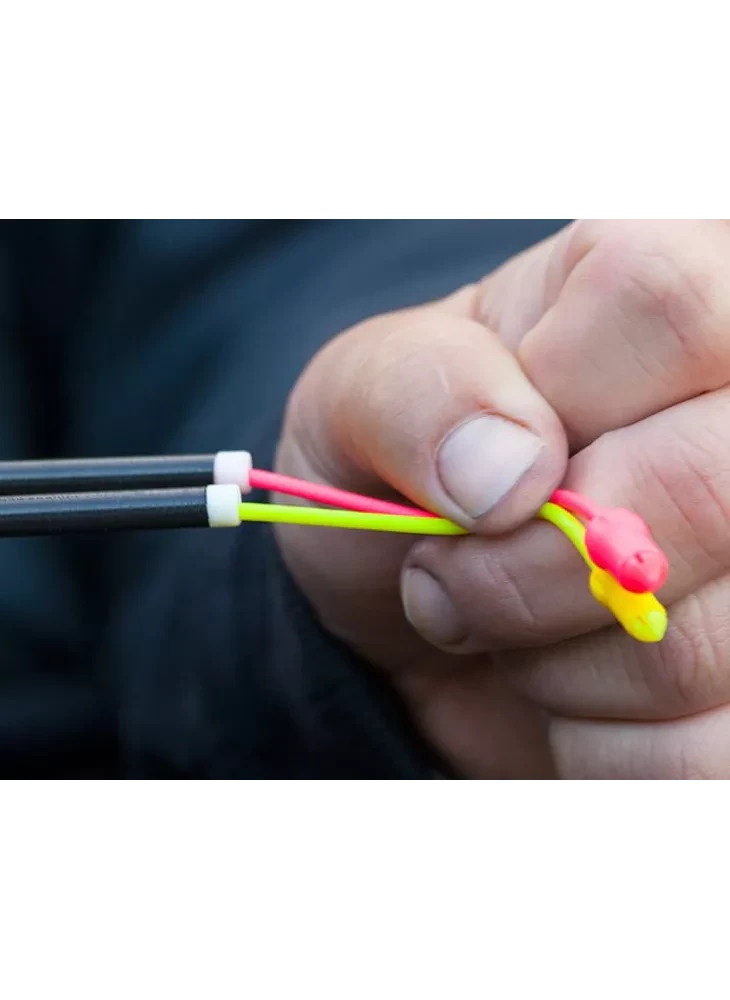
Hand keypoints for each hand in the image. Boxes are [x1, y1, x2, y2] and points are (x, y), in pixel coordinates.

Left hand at [275, 217, 729, 780]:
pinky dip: (599, 749)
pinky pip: (704, 755)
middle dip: (532, 570)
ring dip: (556, 665)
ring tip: (521, 626)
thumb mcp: (360, 404)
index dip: (555, 405)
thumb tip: (510, 473)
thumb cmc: (402, 475)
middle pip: (709, 486)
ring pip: (697, 643)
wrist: (421, 604)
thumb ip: (416, 392)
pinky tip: (579, 695)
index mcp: (670, 296)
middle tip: (460, 574)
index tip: (479, 469)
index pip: (670, 302)